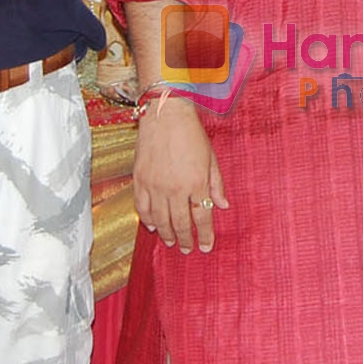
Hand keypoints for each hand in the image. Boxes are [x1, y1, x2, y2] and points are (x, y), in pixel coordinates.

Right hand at [132, 93, 228, 253]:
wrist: (165, 114)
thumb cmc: (191, 133)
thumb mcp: (211, 158)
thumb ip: (216, 184)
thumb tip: (223, 206)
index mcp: (196, 182)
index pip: (202, 216)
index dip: (204, 235)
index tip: (206, 246)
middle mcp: (175, 188)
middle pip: (180, 223)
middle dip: (185, 239)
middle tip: (188, 249)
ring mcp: (155, 185)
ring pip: (160, 219)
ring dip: (166, 234)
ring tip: (171, 242)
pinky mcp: (140, 179)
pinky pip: (142, 207)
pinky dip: (146, 219)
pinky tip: (152, 226)